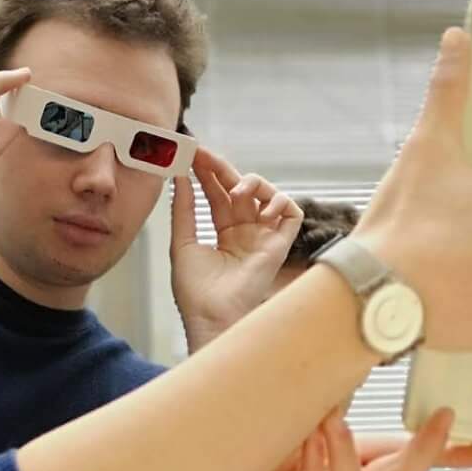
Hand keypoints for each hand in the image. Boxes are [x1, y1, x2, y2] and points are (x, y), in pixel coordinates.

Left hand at [170, 148, 304, 351]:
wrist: (211, 316)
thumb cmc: (195, 292)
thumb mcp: (182, 243)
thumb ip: (184, 210)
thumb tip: (180, 179)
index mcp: (223, 234)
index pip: (217, 195)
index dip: (206, 175)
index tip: (192, 155)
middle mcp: (245, 233)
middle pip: (239, 190)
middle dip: (222, 169)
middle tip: (204, 154)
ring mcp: (263, 238)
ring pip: (267, 195)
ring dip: (252, 183)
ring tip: (235, 189)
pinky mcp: (280, 246)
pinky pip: (291, 214)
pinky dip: (281, 201)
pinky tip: (261, 205)